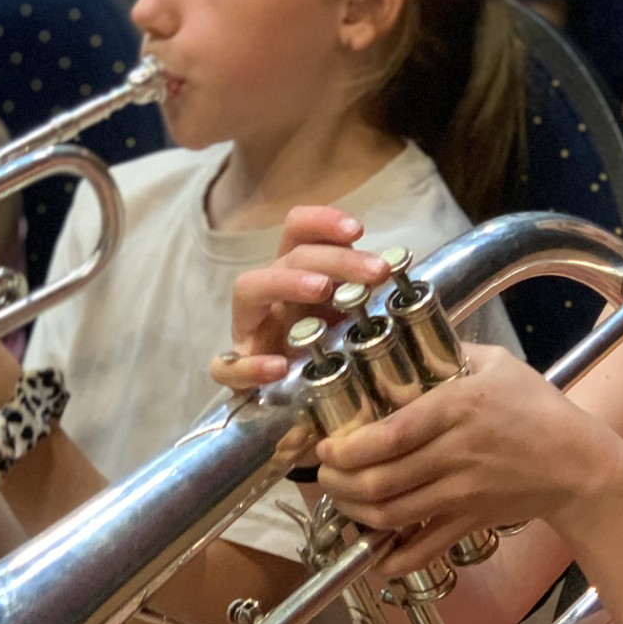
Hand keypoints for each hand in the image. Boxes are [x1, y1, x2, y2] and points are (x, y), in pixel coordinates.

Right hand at [213, 206, 386, 389]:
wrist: (292, 402)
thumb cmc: (322, 349)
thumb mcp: (348, 316)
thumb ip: (363, 292)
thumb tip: (395, 271)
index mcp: (295, 275)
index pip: (298, 231)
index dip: (323, 221)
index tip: (359, 230)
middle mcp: (270, 295)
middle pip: (290, 257)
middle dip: (335, 258)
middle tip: (375, 271)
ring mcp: (249, 330)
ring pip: (248, 289)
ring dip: (286, 282)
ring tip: (322, 288)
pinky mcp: (236, 373)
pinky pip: (227, 366)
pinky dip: (250, 366)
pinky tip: (279, 369)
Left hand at [316, 345, 622, 576]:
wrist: (578, 464)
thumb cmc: (538, 409)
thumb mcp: (498, 363)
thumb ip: (450, 351)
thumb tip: (406, 342)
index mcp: (457, 409)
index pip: (390, 436)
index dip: (348, 449)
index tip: (326, 449)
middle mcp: (456, 454)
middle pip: (380, 481)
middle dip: (338, 483)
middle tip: (324, 475)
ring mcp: (462, 493)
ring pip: (392, 515)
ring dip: (355, 513)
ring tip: (341, 499)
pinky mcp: (470, 520)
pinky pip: (424, 549)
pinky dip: (393, 559)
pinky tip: (373, 556)